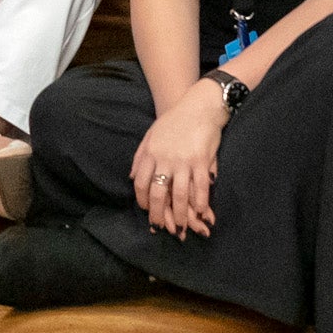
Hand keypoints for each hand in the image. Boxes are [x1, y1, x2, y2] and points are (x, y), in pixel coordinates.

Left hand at [131, 79, 228, 237]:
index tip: (147, 209)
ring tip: (182, 227)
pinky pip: (200, 187)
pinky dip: (200, 202)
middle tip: (161, 227)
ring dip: (181, 215)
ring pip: (179, 195)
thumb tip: (131, 177)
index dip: (142, 200)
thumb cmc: (175, 120)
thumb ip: (140, 156)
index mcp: (150, 153)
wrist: (200, 105)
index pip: (140, 183)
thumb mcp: (151, 134)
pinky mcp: (201, 161)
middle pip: (158, 193)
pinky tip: (200, 212)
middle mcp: (165, 159)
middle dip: (159, 214)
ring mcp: (183, 161)